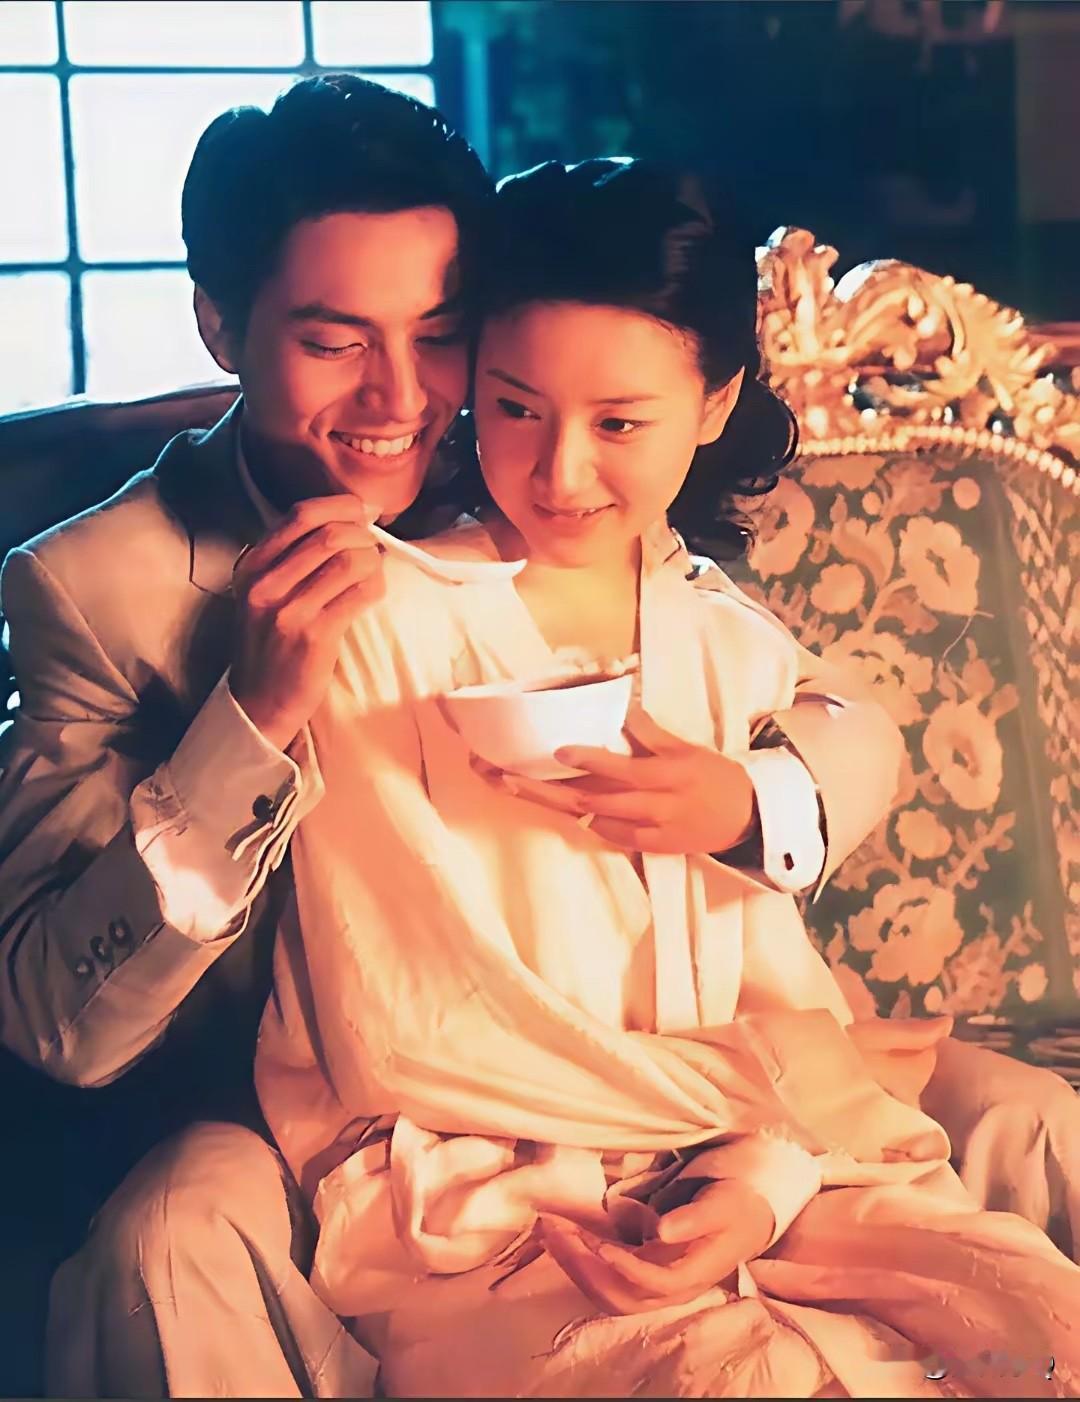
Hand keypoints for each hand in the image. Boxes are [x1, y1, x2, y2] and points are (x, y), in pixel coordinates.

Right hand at [229, 496, 384, 750]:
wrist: (259, 700)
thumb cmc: (271, 642)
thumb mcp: (265, 591)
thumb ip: (294, 556)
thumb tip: (350, 518)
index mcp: (252, 565)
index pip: (300, 514)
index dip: (342, 505)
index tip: (364, 511)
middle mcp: (265, 583)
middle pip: (330, 534)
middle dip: (363, 535)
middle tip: (373, 548)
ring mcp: (288, 610)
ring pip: (349, 561)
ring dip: (373, 561)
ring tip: (373, 572)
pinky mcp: (314, 636)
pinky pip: (360, 594)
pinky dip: (376, 586)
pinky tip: (373, 592)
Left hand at [490, 707, 757, 854]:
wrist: (746, 820)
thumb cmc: (715, 777)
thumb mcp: (687, 749)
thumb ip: (652, 734)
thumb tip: (624, 707)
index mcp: (664, 777)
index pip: (621, 770)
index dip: (590, 762)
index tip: (559, 751)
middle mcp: (653, 807)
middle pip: (593, 802)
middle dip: (546, 792)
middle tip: (506, 777)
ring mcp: (649, 831)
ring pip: (593, 821)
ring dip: (553, 806)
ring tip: (514, 788)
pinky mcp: (649, 847)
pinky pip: (609, 836)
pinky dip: (584, 822)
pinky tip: (552, 808)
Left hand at [539, 1178, 773, 1314]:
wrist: (746, 1217)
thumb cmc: (735, 1206)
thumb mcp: (722, 1204)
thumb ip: (694, 1217)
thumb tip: (661, 1230)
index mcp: (694, 1273)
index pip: (656, 1283)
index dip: (627, 1269)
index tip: (598, 1244)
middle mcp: (672, 1290)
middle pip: (622, 1296)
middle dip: (583, 1267)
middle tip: (553, 1228)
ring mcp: (656, 1287)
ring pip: (609, 1293)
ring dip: (575, 1266)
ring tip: (549, 1231)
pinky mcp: (643, 1276)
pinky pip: (607, 1281)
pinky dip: (581, 1263)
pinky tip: (563, 1238)